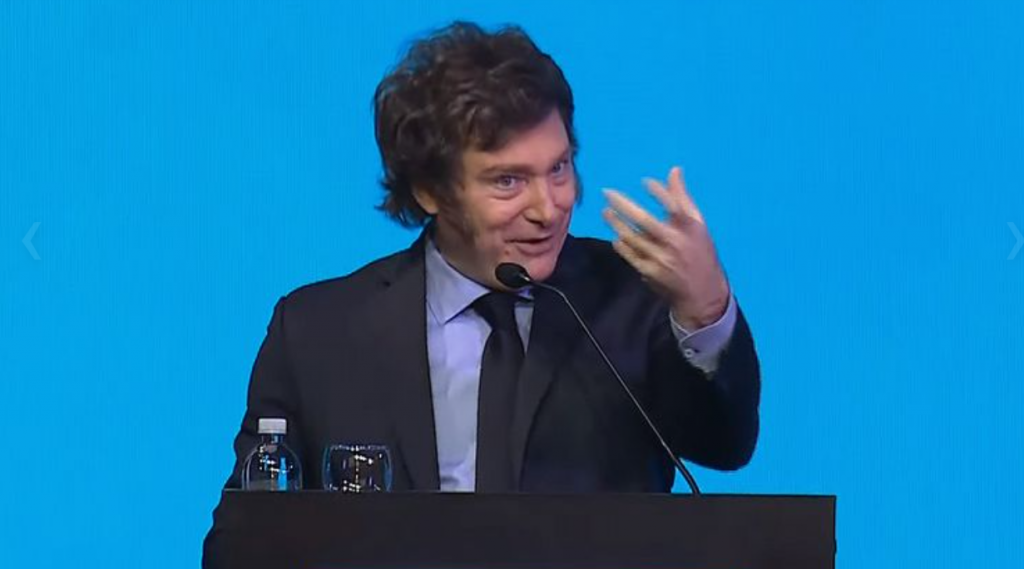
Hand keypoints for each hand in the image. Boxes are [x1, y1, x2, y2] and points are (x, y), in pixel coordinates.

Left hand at [602, 166, 728, 329]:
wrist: (702, 292)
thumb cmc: (700, 251)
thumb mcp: (697, 224)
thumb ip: (683, 197)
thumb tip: (674, 169)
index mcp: (689, 228)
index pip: (672, 205)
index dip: (658, 190)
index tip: (644, 181)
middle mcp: (674, 242)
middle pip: (644, 220)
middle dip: (622, 204)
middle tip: (607, 193)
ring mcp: (660, 258)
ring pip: (632, 237)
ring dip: (616, 223)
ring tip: (605, 212)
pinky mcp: (650, 272)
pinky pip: (630, 254)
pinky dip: (621, 244)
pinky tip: (616, 235)